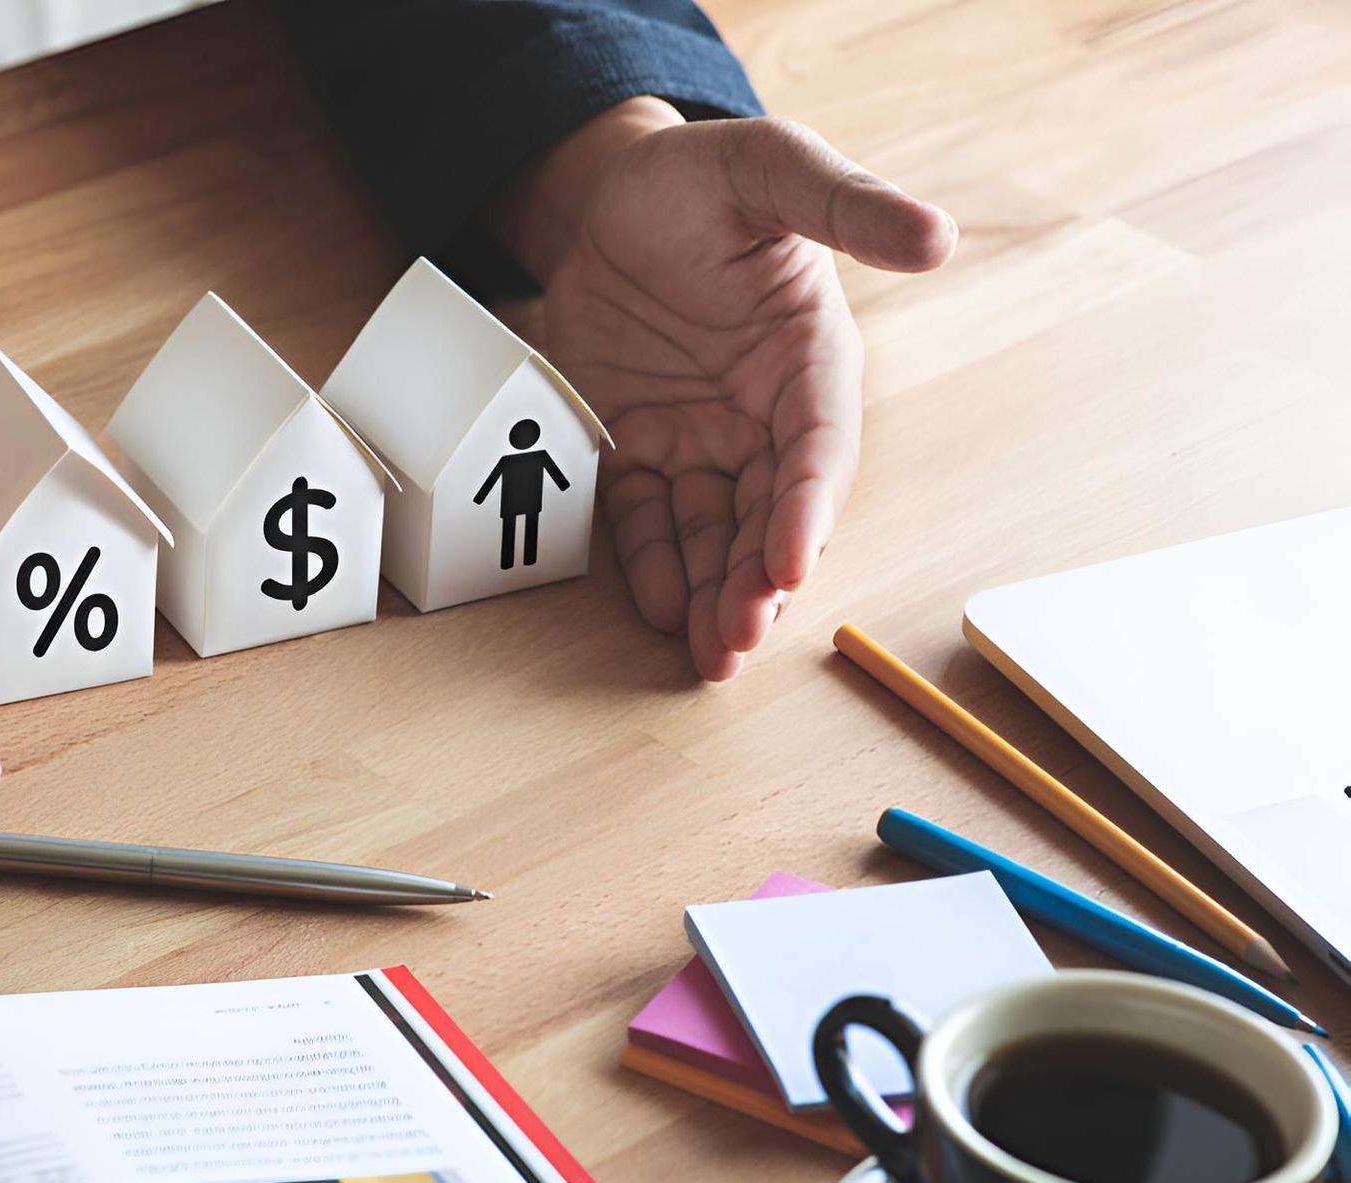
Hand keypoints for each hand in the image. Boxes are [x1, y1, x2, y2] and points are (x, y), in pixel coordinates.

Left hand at [494, 102, 955, 678]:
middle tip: (740, 638)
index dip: (807, 508)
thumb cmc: (698, 177)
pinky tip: (658, 609)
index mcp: (809, 360)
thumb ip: (844, 203)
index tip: (793, 562)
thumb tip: (936, 234)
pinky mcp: (640, 448)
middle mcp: (762, 415)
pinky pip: (646, 518)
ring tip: (709, 656)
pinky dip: (651, 563)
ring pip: (715, 533)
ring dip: (714, 594)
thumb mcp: (772, 168)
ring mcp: (701, 439)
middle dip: (758, 580)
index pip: (818, 449)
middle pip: (770, 513)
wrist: (605, 193)